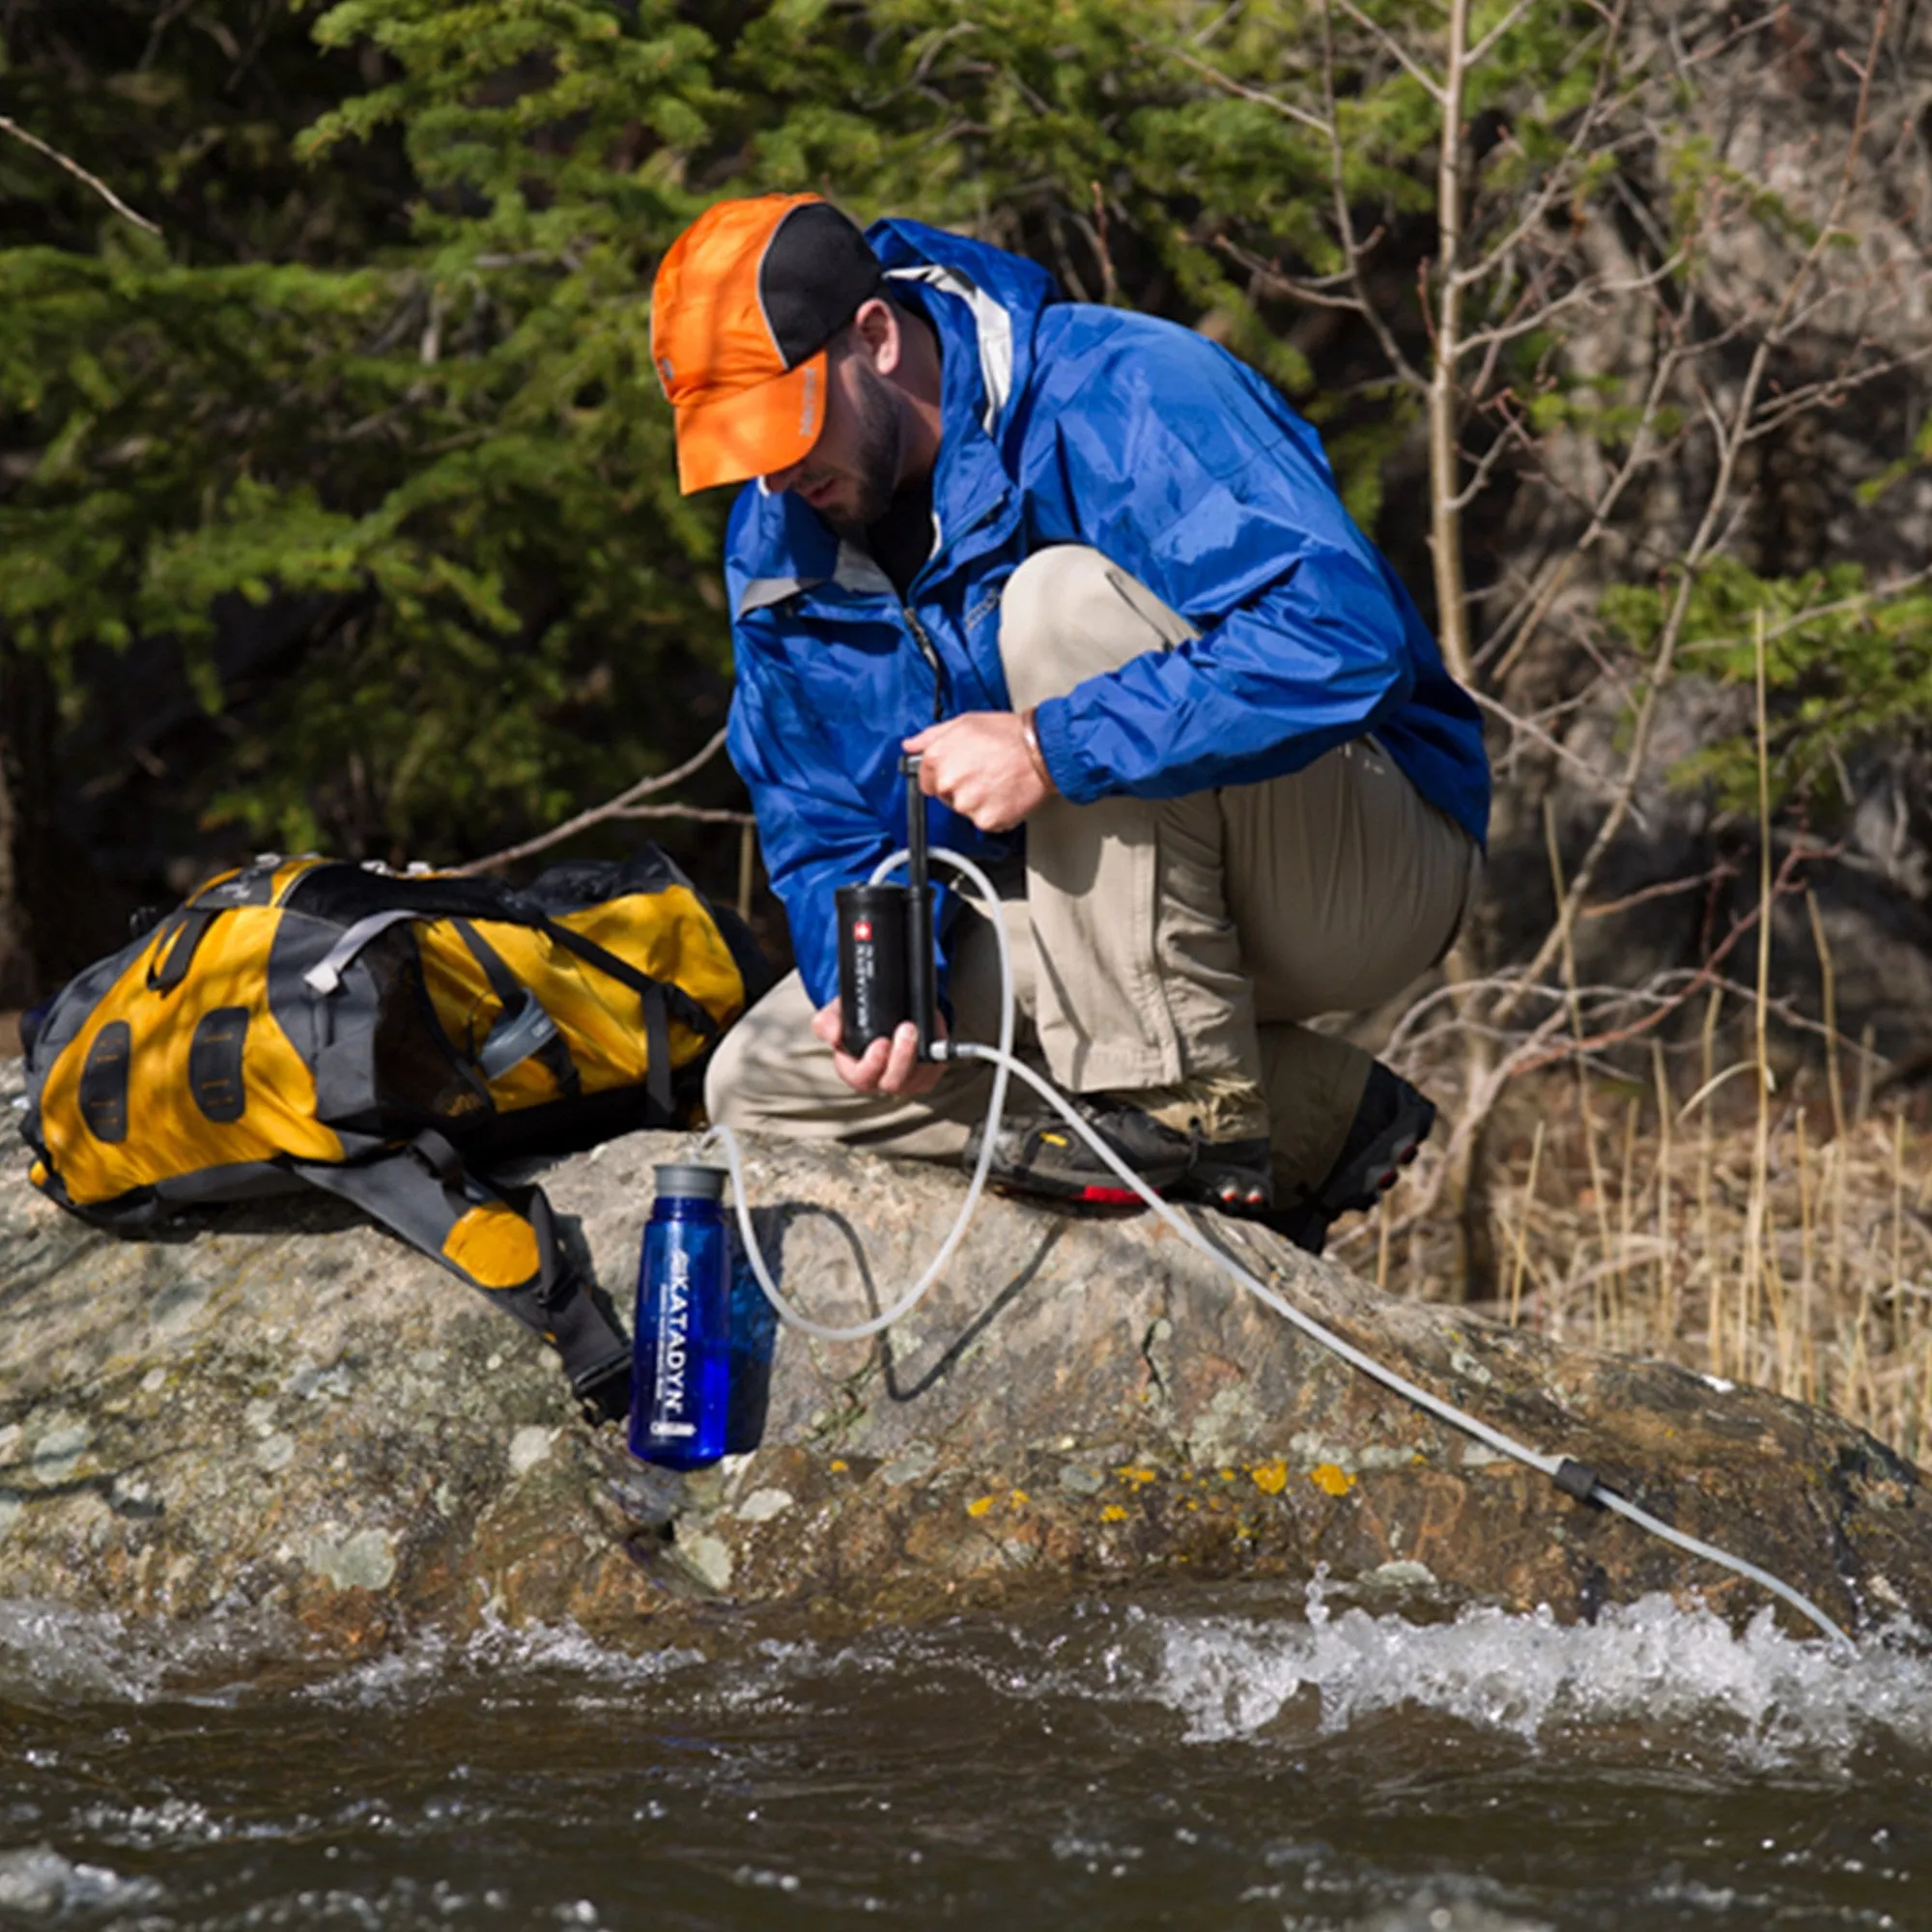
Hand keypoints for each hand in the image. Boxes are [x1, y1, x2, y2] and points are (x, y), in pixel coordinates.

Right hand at [813, 998, 947, 1098]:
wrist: (882, 1010)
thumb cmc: (856, 1019)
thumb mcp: (837, 1015)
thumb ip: (827, 1022)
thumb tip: (832, 1033)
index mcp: (856, 1072)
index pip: (862, 1079)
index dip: (873, 1064)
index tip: (881, 1042)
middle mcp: (882, 1081)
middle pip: (894, 1082)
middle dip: (902, 1057)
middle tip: (906, 1028)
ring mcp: (907, 1080)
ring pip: (920, 1077)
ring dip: (922, 1052)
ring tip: (918, 1024)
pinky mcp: (928, 1072)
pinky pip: (937, 1065)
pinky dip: (938, 1044)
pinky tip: (931, 1024)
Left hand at [903, 711, 1053, 832]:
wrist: (1043, 750)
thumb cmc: (1008, 734)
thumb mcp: (964, 723)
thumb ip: (931, 736)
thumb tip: (910, 745)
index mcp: (938, 758)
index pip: (926, 780)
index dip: (944, 775)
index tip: (961, 771)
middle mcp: (949, 782)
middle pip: (946, 797)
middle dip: (961, 788)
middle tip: (985, 772)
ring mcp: (966, 803)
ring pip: (965, 810)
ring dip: (979, 801)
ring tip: (997, 780)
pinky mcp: (986, 819)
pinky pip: (985, 821)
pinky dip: (995, 812)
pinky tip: (1005, 793)